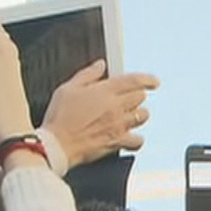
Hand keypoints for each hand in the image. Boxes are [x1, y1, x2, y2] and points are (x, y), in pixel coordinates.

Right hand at [41, 62, 159, 168]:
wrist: (57, 145)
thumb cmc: (59, 118)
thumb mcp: (67, 88)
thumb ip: (87, 74)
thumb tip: (100, 65)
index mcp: (104, 91)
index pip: (134, 80)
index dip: (148, 79)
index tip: (154, 82)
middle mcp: (115, 107)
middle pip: (140, 97)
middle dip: (136, 96)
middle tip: (129, 99)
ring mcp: (118, 125)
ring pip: (142, 116)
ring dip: (138, 114)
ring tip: (130, 116)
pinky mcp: (117, 142)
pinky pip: (138, 140)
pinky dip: (137, 138)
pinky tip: (130, 136)